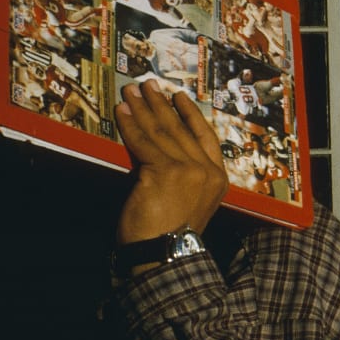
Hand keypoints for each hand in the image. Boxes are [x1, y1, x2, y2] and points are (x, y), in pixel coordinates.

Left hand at [114, 79, 228, 244]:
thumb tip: (154, 151)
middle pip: (181, 129)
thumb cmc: (171, 236)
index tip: (178, 97)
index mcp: (217, 179)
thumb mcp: (186, 200)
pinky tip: (122, 111)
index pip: (205, 137)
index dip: (190, 114)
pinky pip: (143, 142)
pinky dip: (130, 124)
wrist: (165, 255)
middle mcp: (207, 171)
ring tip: (132, 91)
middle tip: (149, 85)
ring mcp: (188, 170)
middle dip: (162, 104)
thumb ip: (180, 175)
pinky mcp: (164, 171)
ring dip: (144, 108)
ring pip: (162, 132)